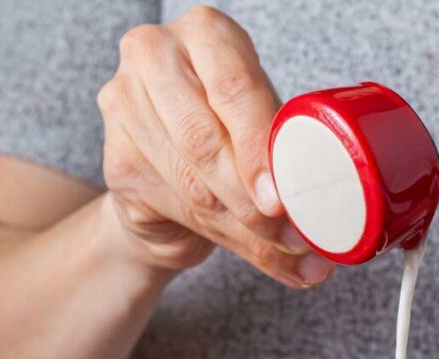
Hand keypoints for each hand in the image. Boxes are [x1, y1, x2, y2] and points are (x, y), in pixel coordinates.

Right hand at [96, 6, 333, 287]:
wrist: (173, 166)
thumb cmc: (231, 134)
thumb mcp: (264, 129)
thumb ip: (286, 163)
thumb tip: (322, 229)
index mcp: (207, 34)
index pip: (235, 89)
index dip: (259, 148)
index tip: (281, 198)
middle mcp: (156, 56)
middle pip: (206, 141)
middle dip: (253, 200)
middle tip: (289, 234)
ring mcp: (125, 105)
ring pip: (193, 184)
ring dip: (243, 227)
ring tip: (279, 245)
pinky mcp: (116, 160)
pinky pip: (176, 206)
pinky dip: (220, 236)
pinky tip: (246, 243)